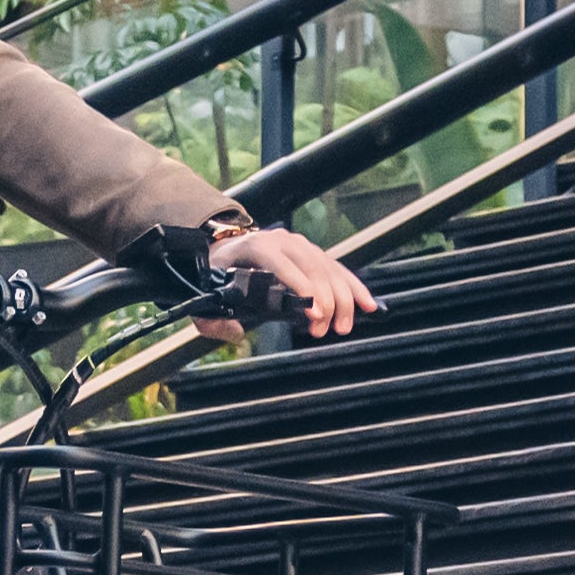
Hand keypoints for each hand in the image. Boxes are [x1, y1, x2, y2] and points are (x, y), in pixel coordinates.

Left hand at [204, 226, 372, 340]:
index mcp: (256, 247)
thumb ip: (213, 321)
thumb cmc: (217, 274)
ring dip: (342, 298)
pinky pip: (338, 270)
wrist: (225, 250)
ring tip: (343, 327)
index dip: (301, 287)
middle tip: (326, 330)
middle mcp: (283, 241)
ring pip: (330, 269)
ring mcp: (301, 245)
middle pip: (313, 267)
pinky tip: (369, 305)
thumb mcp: (206, 296)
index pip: (283, 264)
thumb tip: (236, 334)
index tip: (314, 313)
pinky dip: (354, 287)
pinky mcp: (313, 254)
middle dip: (326, 300)